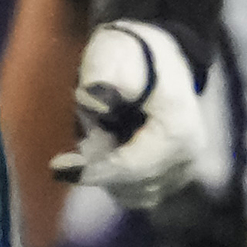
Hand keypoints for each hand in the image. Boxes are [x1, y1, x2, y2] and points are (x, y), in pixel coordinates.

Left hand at [55, 16, 215, 209]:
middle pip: (130, 184)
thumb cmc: (131, 54)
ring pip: (132, 192)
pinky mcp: (176, 176)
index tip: (57, 167)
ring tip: (103, 131)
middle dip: (100, 163)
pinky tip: (112, 146)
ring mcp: (185, 168)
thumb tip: (95, 103)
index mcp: (178, 130)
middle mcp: (189, 155)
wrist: (157, 53)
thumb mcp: (110, 55)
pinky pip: (138, 191)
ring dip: (108, 168)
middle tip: (88, 127)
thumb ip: (100, 80)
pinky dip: (118, 174)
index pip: (132, 167)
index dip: (93, 171)